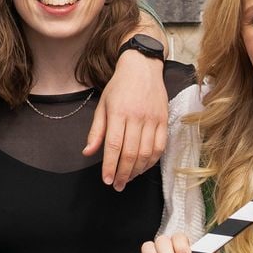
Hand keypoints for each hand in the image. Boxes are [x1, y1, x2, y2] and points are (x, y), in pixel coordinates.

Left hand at [86, 47, 167, 189]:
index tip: (106, 180)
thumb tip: (88, 152)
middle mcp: (137, 117)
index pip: (113, 145)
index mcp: (118, 112)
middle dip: (123, 173)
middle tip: (117, 185)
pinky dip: (152, 161)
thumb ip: (96, 131)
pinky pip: (160, 147)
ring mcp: (153, 119)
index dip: (110, 166)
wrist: (142, 67)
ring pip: (146, 153)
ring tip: (128, 179)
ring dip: (137, 170)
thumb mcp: (102, 105)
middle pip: (130, 153)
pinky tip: (143, 167)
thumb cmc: (119, 87)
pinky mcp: (164, 121)